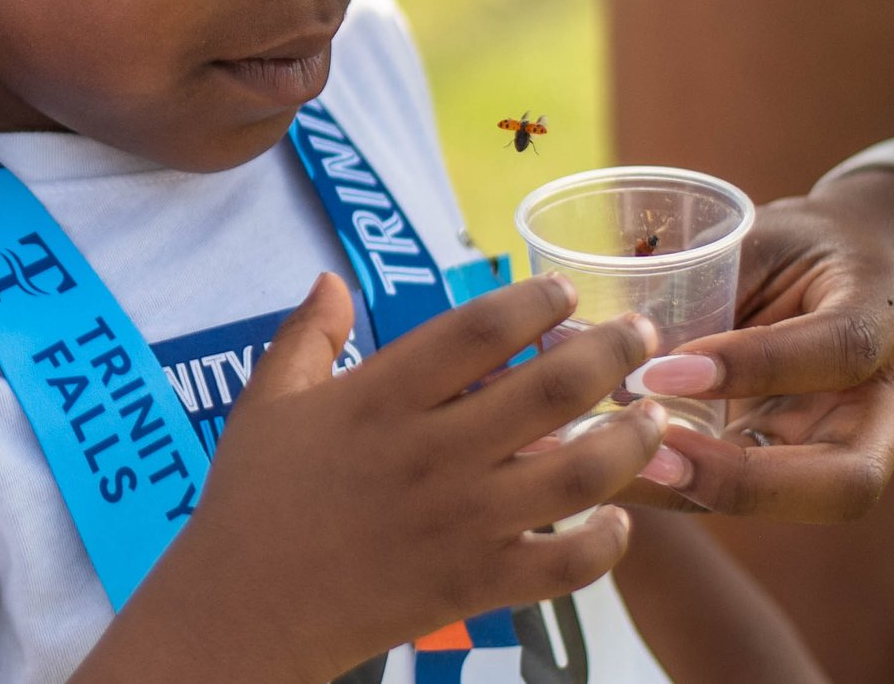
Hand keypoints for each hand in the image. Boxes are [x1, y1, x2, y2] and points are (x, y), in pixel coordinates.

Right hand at [91, 273, 673, 683]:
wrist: (240, 614)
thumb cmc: (250, 502)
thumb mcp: (265, 402)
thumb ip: (306, 335)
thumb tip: (331, 279)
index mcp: (383, 397)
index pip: (481, 328)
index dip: (537, 301)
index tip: (568, 291)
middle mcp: (433, 451)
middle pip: (551, 388)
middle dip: (613, 351)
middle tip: (644, 334)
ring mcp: (460, 521)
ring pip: (577, 471)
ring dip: (630, 439)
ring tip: (653, 417)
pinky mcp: (474, 585)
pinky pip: (563, 565)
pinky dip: (605, 543)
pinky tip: (620, 519)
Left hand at [623, 174, 893, 520]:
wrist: (860, 279)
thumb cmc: (803, 249)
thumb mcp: (769, 237)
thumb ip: (712, 276)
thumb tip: (614, 328)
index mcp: (884, 318)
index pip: (839, 351)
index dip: (755, 365)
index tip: (663, 369)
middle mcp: (882, 405)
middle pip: (848, 478)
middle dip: (747, 479)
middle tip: (656, 454)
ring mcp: (850, 449)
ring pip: (804, 505)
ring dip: (709, 495)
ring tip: (628, 471)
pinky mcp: (804, 471)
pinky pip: (755, 496)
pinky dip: (688, 492)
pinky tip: (625, 477)